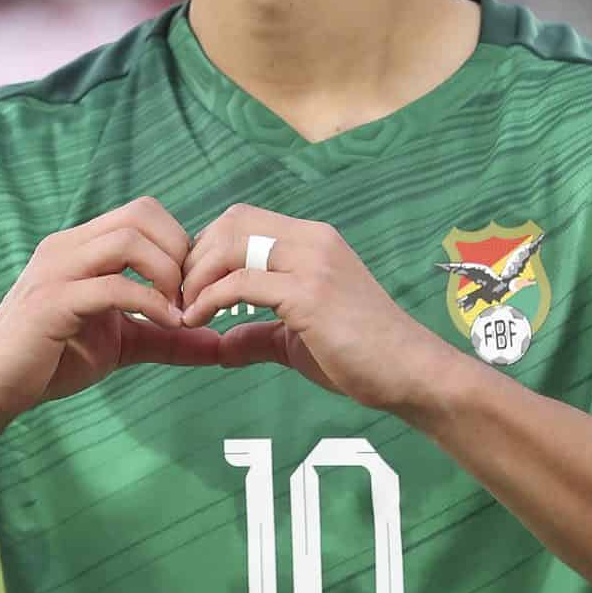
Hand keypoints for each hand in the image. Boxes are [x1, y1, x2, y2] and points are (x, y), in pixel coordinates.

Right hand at [0, 196, 222, 422]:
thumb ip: (166, 338)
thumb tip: (219, 345)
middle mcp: (69, 246)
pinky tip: (167, 325)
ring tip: (181, 310)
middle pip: (142, 213)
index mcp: (83, 245)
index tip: (196, 286)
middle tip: (192, 295)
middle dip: (180, 250)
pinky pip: (112, 287)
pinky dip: (150, 304)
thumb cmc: (52, 358)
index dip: (180, 242)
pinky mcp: (51, 302)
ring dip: (167, 272)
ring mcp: (57, 270)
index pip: (144, 212)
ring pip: (128, 240)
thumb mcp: (122, 343)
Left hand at [178, 204, 455, 413]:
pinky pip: (242, 283)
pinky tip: (200, 323)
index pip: (243, 219)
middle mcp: (312, 240)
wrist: (410, 373)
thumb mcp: (299, 340)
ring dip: (197, 276)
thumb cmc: (361, 356)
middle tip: (181, 297)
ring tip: (186, 310)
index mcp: (312, 240)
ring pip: (232, 243)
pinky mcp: (309, 294)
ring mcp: (312, 263)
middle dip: (196, 257)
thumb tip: (221, 345)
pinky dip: (210, 299)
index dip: (207, 247)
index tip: (191, 286)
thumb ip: (259, 334)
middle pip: (232, 221)